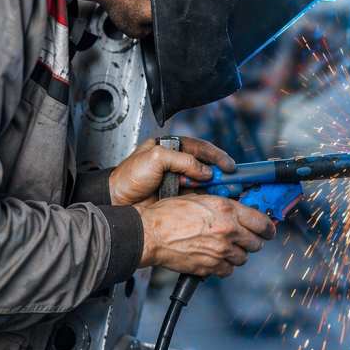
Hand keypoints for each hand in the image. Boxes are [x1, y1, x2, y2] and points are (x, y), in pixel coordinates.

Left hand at [109, 136, 235, 205]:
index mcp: (173, 148)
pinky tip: (217, 202)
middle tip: (233, 180)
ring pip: (205, 183)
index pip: (200, 148)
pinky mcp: (179, 198)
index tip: (227, 165)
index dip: (216, 156)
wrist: (116, 201)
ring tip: (229, 192)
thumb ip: (182, 161)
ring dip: (217, 187)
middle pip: (207, 166)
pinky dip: (209, 199)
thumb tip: (204, 170)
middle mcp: (178, 163)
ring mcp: (179, 181)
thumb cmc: (128, 176)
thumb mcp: (155, 159)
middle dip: (221, 173)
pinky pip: (199, 197)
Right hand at [135, 194, 276, 275]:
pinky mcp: (211, 267)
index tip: (269, 230)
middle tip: (245, 238)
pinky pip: (229, 271)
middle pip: (257, 243)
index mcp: (227, 209)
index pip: (262, 222)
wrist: (151, 233)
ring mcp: (220, 250)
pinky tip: (216, 258)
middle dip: (253, 241)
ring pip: (244, 258)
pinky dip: (225, 266)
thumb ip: (224, 206)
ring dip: (238, 254)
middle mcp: (227, 230)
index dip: (269, 228)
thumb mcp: (201, 198)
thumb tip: (240, 210)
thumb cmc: (170, 213)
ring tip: (226, 247)